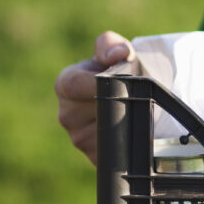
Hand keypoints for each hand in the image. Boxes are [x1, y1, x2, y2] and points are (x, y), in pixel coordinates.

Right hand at [55, 31, 134, 163]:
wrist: (133, 99)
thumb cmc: (121, 72)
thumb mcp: (116, 53)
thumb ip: (111, 46)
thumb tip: (118, 53)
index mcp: (66, 84)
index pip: (73, 84)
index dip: (96, 81)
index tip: (119, 79)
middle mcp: (67, 114)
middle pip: (96, 109)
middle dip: (120, 101)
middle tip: (137, 96)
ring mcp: (79, 138)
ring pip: (106, 130)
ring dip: (127, 120)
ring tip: (137, 110)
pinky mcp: (95, 158)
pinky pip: (114, 150)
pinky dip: (129, 140)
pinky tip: (135, 129)